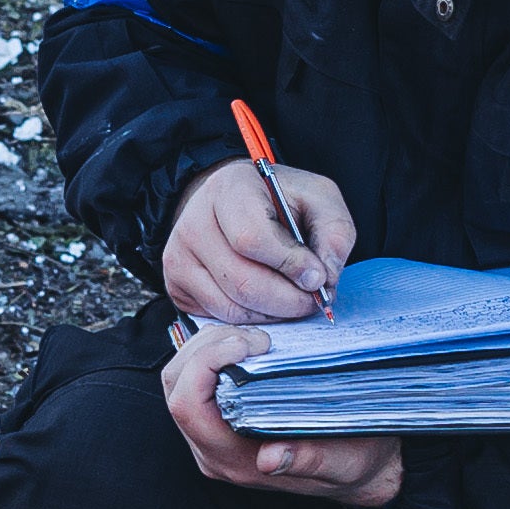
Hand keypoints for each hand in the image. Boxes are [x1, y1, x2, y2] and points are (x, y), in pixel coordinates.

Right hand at [162, 160, 355, 323]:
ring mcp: (178, 256)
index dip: (290, 265)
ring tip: (292, 300)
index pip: (252, 239)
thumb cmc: (277, 199)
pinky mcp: (176, 284)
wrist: (232, 201)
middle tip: (312, 301)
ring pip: (232, 308)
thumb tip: (324, 280)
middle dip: (288, 301)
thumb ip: (333, 233)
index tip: (318, 276)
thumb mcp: (318, 198)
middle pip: (242, 282)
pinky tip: (267, 303)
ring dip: (273, 314)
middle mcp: (193, 222)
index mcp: (228, 189)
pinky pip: (219, 318)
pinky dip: (251, 320)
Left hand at [163, 320, 408, 508]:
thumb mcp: (344, 463)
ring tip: (254, 336)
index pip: (187, 407)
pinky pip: (196, 377)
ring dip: (208, 345)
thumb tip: (271, 459)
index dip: (205, 364)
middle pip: (176, 385)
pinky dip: (214, 351)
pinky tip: (248, 344)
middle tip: (255, 335)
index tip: (250, 343)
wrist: (360, 469)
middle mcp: (213, 448)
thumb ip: (309, 461)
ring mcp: (212, 431)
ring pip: (181, 377)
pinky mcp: (219, 415)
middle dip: (205, 346)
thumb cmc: (353, 462)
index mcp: (233, 461)